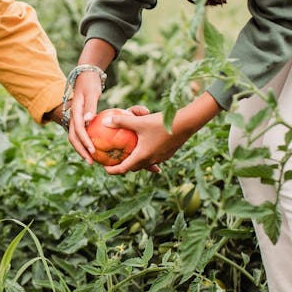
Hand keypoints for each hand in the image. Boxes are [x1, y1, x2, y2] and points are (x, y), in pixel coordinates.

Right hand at [65, 71, 105, 163]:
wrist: (85, 75)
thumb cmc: (90, 83)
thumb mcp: (91, 92)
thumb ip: (90, 106)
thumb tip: (89, 120)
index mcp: (75, 111)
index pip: (78, 130)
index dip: (84, 141)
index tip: (93, 151)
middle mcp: (73, 117)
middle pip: (73, 138)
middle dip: (81, 151)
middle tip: (91, 162)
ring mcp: (75, 119)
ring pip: (75, 137)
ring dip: (82, 149)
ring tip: (91, 159)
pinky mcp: (79, 120)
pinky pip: (81, 134)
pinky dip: (85, 143)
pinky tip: (95, 149)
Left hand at [98, 93, 220, 174]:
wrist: (186, 123)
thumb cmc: (161, 123)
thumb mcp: (139, 121)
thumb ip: (121, 121)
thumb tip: (105, 121)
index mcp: (142, 156)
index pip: (123, 169)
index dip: (112, 170)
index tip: (104, 168)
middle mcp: (151, 160)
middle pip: (133, 167)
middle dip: (123, 166)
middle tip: (115, 159)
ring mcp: (161, 158)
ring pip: (144, 163)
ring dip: (136, 161)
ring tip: (129, 154)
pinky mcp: (168, 153)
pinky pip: (154, 158)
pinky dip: (147, 155)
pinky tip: (146, 146)